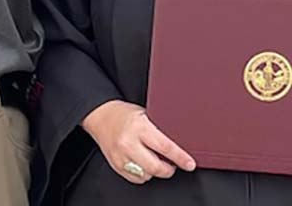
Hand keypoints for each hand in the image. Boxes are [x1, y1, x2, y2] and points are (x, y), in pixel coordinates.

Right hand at [81, 100, 195, 184]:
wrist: (101, 117)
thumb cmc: (125, 114)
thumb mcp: (145, 113)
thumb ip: (158, 127)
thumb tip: (178, 139)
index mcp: (140, 127)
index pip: (165, 146)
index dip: (180, 157)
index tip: (190, 163)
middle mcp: (129, 143)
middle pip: (156, 167)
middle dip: (169, 169)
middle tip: (175, 164)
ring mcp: (122, 157)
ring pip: (146, 175)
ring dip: (156, 171)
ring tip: (157, 160)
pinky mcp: (116, 166)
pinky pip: (136, 179)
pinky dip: (144, 174)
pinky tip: (145, 163)